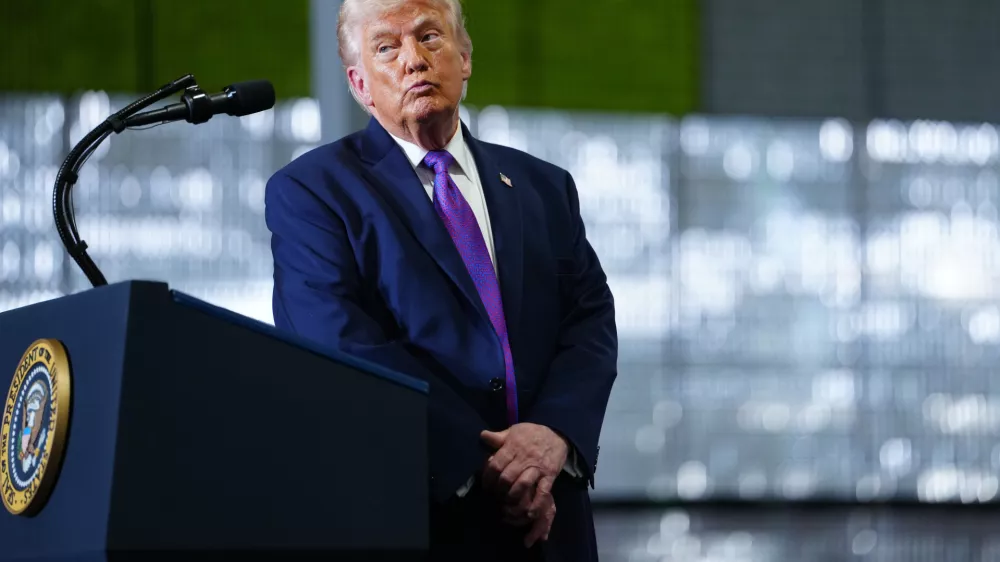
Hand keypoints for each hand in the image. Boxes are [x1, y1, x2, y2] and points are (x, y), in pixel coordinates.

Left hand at [480, 423, 568, 545]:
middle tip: (494, 497)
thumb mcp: (514, 430)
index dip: (488, 478)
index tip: (486, 486)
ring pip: (522, 484)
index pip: (496, 464)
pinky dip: (536, 504)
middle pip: (507, 477)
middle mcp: (525, 457)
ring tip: (507, 504)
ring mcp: (538, 468)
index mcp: (514, 446)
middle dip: (498, 490)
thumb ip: (498, 437)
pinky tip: (529, 513)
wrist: (557, 433)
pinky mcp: (550, 476)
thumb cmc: (532, 433)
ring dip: (513, 496)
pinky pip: (543, 491)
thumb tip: (482, 436)